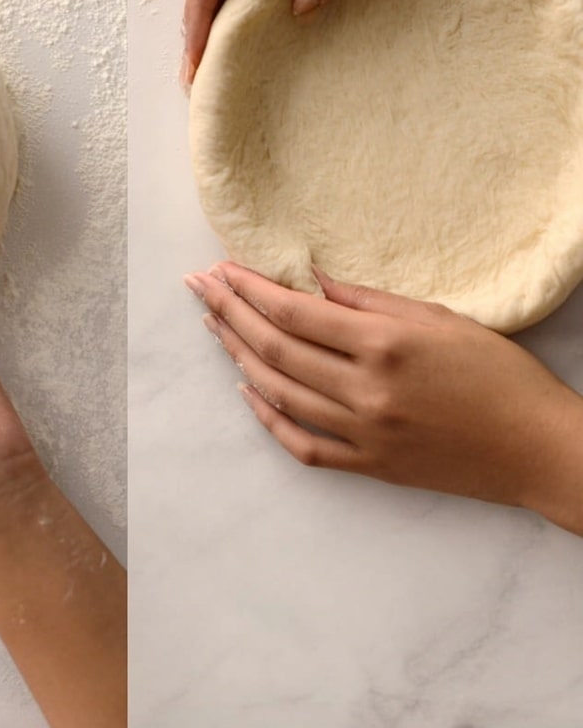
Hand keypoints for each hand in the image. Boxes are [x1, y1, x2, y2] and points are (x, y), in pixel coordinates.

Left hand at [185, 261, 582, 531]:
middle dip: (229, 313)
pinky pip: (302, 445)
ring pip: (278, 393)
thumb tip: (313, 283)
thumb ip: (370, 301)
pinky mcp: (369, 466)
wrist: (537, 447)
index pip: (294, 312)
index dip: (249, 288)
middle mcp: (365, 390)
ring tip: (215, 328)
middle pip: (274, 348)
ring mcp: (363, 433)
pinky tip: (249, 392)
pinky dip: (269, 418)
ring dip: (239, 357)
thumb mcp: (439, 318)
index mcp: (383, 344)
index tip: (221, 269)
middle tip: (199, 288)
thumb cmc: (498, 374)